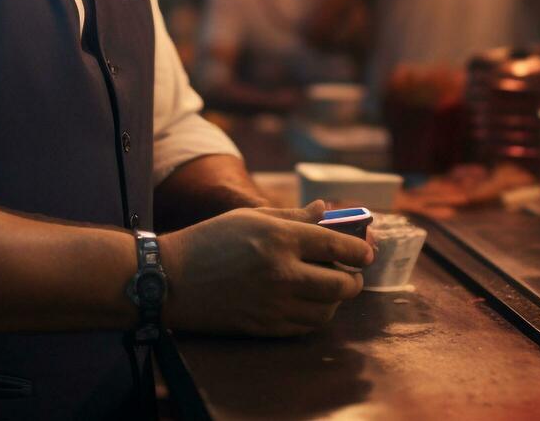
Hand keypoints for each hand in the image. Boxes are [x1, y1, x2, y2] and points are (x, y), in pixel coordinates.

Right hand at [158, 200, 374, 336]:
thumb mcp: (250, 217)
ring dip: (335, 300)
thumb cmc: (210, 240)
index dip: (360, 249)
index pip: (337, 244)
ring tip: (328, 289)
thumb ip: (293, 216)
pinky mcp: (266, 327)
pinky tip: (309, 304)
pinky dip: (315, 315)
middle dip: (353, 279)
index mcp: (280, 238)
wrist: (173, 279)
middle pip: (341, 283)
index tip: (366, 252)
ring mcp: (275, 303)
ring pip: (327, 309)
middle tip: (351, 274)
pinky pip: (306, 326)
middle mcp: (283, 272)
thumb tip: (326, 210)